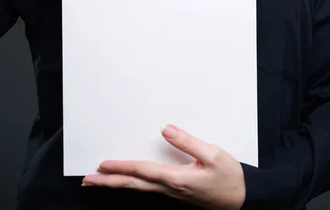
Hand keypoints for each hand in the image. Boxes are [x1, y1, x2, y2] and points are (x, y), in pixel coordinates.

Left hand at [82, 124, 245, 208]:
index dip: (121, 167)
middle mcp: (169, 187)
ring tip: (98, 180)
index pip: (142, 171)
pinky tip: (126, 180)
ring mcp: (171, 192)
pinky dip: (131, 183)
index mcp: (176, 178)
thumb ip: (187, 141)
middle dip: (108, 183)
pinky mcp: (175, 191)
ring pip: (138, 187)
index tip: (101, 165)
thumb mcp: (212, 155)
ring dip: (116, 184)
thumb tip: (164, 129)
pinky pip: (147, 187)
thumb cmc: (229, 177)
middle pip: (133, 185)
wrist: (242, 200)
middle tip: (86, 180)